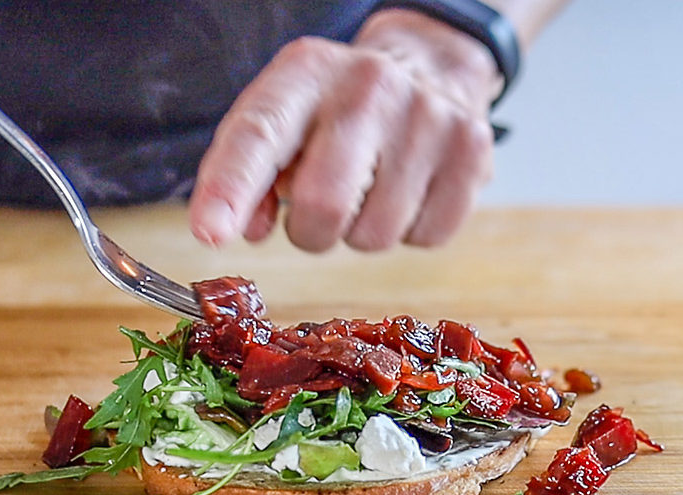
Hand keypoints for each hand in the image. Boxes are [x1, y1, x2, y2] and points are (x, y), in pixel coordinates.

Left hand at [189, 9, 502, 251]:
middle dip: (308, 231)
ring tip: (367, 189)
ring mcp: (429, 119)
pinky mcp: (473, 153)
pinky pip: (423, 238)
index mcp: (305, 74)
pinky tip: (406, 191)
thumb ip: (247, 175)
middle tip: (315, 213)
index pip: (258, 136)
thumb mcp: (282, 120)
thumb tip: (244, 230)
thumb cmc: (336, 108)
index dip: (229, 190)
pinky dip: (406, 231)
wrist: (430, 68)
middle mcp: (369, 87)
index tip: (209, 234)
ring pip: (373, 236)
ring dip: (358, 233)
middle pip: (322, 206)